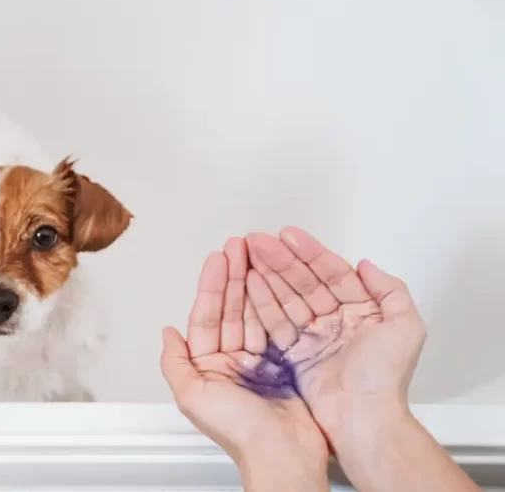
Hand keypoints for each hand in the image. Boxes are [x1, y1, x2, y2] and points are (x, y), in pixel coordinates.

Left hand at [161, 238, 328, 489]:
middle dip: (234, 275)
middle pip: (231, 308)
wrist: (285, 455)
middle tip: (240, 246)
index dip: (212, 285)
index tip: (218, 258)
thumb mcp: (193, 397)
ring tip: (257, 254)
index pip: (207, 316)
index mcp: (209, 367)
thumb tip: (166, 332)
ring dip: (254, 283)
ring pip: (254, 312)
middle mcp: (232, 362)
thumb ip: (175, 363)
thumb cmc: (241, 434)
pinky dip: (276, 302)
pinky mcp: (285, 365)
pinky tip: (275, 282)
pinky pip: (278, 325)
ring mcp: (260, 363)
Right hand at [243, 227, 426, 455]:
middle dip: (280, 259)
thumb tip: (366, 264)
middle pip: (304, 281)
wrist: (363, 418)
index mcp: (361, 312)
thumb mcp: (406, 327)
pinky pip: (274, 321)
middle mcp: (335, 321)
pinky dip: (260, 301)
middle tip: (257, 240)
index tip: (288, 235)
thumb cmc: (384, 378)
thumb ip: (391, 290)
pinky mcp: (294, 353)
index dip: (310, 252)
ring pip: (286, 297)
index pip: (332, 273)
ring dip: (266, 274)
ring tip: (247, 254)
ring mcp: (313, 337)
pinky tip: (248, 282)